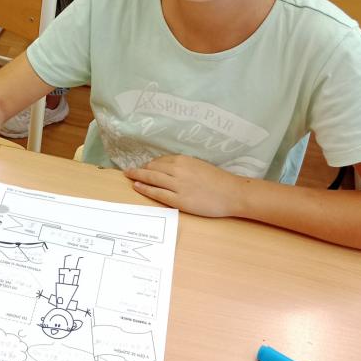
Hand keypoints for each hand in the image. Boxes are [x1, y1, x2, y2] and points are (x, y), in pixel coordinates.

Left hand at [124, 154, 242, 217]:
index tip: (145, 166)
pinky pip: (157, 193)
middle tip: (129, 170)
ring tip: (129, 176)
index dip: (151, 164)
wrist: (232, 193)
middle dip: (139, 169)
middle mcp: (177, 170)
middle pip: (152, 168)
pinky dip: (145, 189)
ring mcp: (177, 185)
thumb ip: (184, 166)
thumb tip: (169, 168)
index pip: (161, 161)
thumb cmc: (219, 180)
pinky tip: (137, 186)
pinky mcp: (178, 200)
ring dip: (138, 176)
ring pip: (152, 178)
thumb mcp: (199, 165)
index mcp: (183, 160)